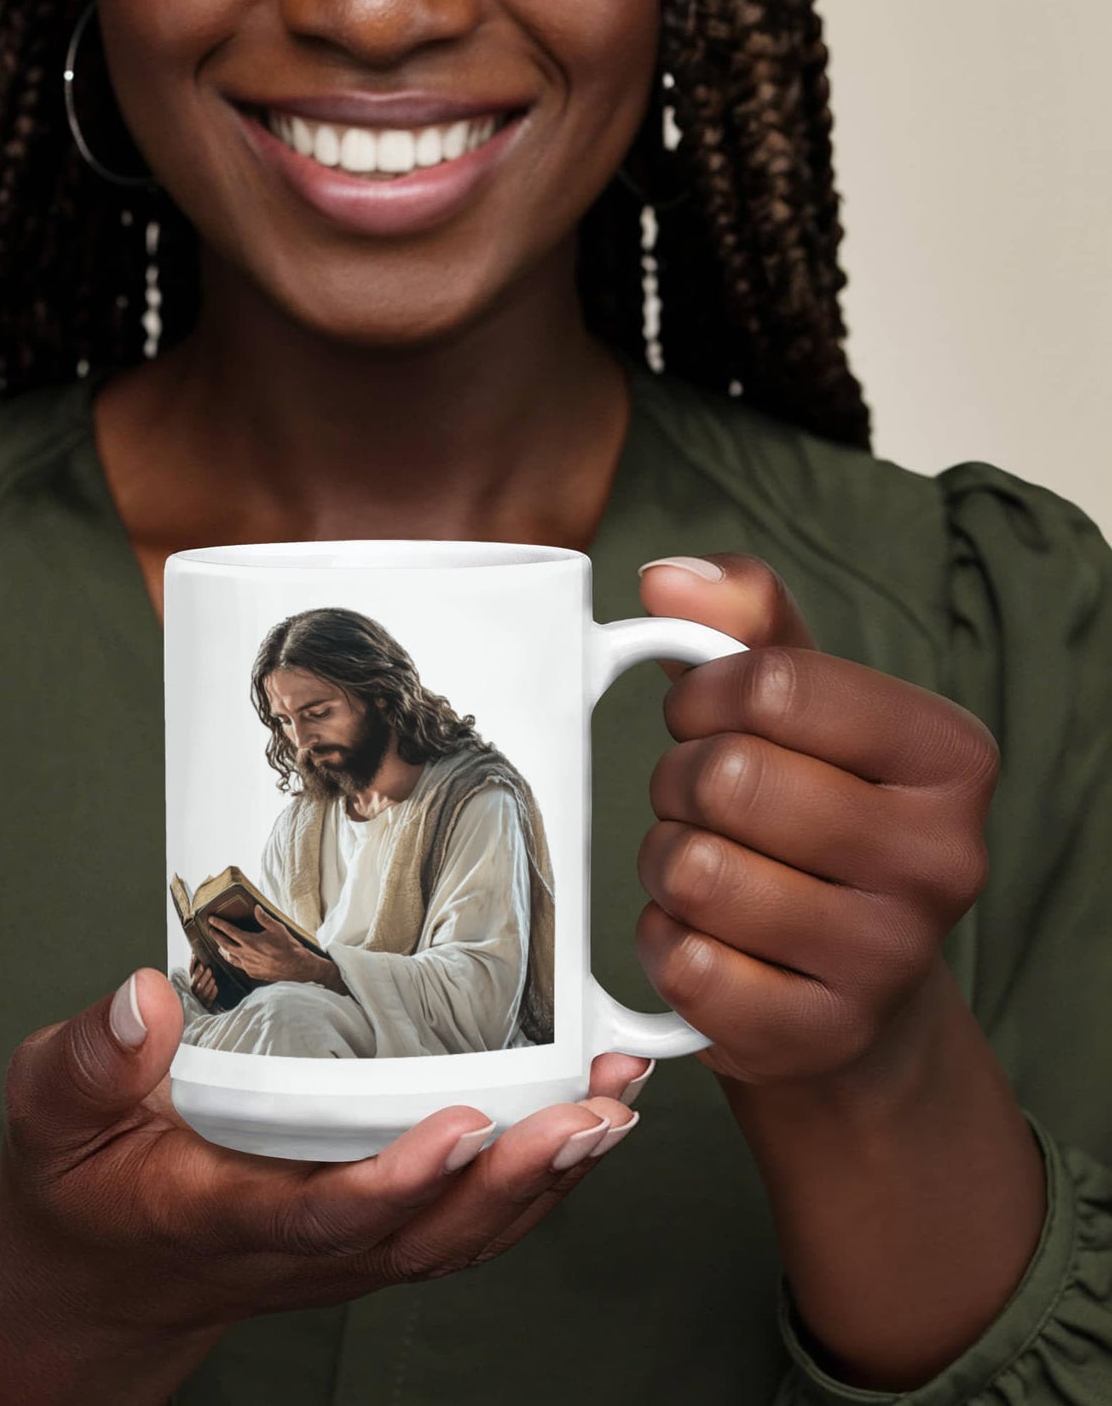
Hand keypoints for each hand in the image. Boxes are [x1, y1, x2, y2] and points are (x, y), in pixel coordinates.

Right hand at [0, 969, 651, 1405]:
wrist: (96, 1279)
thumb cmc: (79, 1185)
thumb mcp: (52, 1111)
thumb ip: (90, 1060)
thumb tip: (145, 997)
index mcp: (221, 1215)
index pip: (322, 1213)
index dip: (399, 1181)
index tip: (465, 1122)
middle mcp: (300, 1247)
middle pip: (428, 1234)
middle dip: (520, 1178)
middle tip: (596, 1111)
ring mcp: (341, 1252)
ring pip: (460, 1237)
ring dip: (547, 1180)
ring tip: (617, 1107)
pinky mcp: (365, 1240)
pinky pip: (459, 1229)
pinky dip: (530, 1188)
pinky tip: (580, 1135)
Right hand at [189, 956, 217, 1005]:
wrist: (204, 1002)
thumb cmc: (202, 984)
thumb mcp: (199, 975)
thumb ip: (198, 965)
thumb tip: (196, 951)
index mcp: (191, 979)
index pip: (190, 971)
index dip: (192, 963)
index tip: (197, 957)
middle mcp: (194, 988)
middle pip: (195, 981)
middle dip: (201, 975)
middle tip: (208, 969)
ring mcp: (200, 996)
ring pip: (202, 990)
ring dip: (208, 983)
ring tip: (213, 978)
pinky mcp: (206, 1002)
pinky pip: (209, 998)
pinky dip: (212, 992)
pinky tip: (216, 987)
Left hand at [208, 904, 317, 983]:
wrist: (295, 967)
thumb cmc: (288, 947)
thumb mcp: (277, 928)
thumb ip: (264, 918)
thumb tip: (256, 908)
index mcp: (250, 942)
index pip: (229, 931)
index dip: (219, 924)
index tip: (211, 919)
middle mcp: (246, 954)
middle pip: (224, 945)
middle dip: (216, 936)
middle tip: (210, 930)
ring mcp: (248, 965)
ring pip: (229, 957)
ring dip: (222, 950)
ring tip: (219, 946)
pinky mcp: (252, 973)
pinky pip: (238, 965)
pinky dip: (233, 959)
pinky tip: (235, 958)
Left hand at [635, 554, 999, 1087]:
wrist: (852, 990)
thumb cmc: (816, 821)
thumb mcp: (802, 711)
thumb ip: (744, 624)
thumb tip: (667, 578)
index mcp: (948, 754)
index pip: (770, 683)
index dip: (702, 697)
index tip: (704, 720)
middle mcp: (944, 858)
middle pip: (726, 777)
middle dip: (677, 784)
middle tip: (701, 805)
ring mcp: (888, 959)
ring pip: (693, 870)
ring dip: (665, 864)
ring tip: (704, 870)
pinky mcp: (821, 1035)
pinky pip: (683, 963)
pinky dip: (667, 943)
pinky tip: (709, 941)